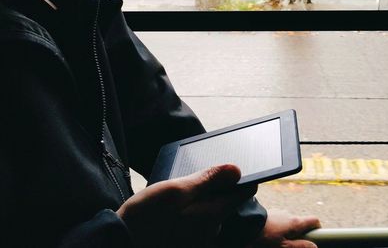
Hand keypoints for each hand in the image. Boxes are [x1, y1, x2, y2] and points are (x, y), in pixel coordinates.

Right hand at [117, 165, 256, 247]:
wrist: (124, 242)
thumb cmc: (148, 216)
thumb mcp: (177, 190)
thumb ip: (207, 179)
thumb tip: (235, 169)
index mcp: (213, 214)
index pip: (242, 192)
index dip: (239, 178)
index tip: (231, 170)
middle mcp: (212, 231)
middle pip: (224, 203)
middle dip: (213, 190)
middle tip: (191, 182)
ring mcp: (200, 241)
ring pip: (208, 214)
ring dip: (198, 203)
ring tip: (177, 197)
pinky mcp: (188, 244)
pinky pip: (197, 225)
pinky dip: (189, 215)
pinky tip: (172, 212)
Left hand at [247, 209, 320, 247]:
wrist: (244, 224)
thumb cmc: (264, 237)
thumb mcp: (284, 246)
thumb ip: (301, 246)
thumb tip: (315, 246)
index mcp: (295, 222)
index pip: (314, 220)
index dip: (317, 229)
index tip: (314, 237)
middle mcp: (288, 214)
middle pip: (300, 224)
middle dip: (298, 234)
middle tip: (289, 245)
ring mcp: (278, 212)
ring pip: (288, 223)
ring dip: (285, 231)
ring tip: (275, 241)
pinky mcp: (269, 213)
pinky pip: (278, 221)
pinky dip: (277, 228)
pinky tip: (268, 236)